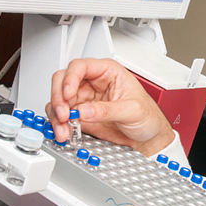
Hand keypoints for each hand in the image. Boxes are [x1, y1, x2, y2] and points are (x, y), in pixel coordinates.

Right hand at [46, 58, 174, 155]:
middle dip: (59, 97)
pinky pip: (61, 115)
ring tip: (64, 129)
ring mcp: (84, 99)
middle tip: (63, 114)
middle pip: (63, 80)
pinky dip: (59, 124)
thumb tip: (83, 111)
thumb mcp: (132, 110)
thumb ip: (107, 110)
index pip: (80, 66)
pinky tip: (65, 132)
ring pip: (59, 99)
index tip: (68, 95)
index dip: (70, 79)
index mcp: (108, 72)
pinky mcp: (79, 115)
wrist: (148, 138)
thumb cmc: (147, 117)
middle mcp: (92, 82)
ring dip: (57, 114)